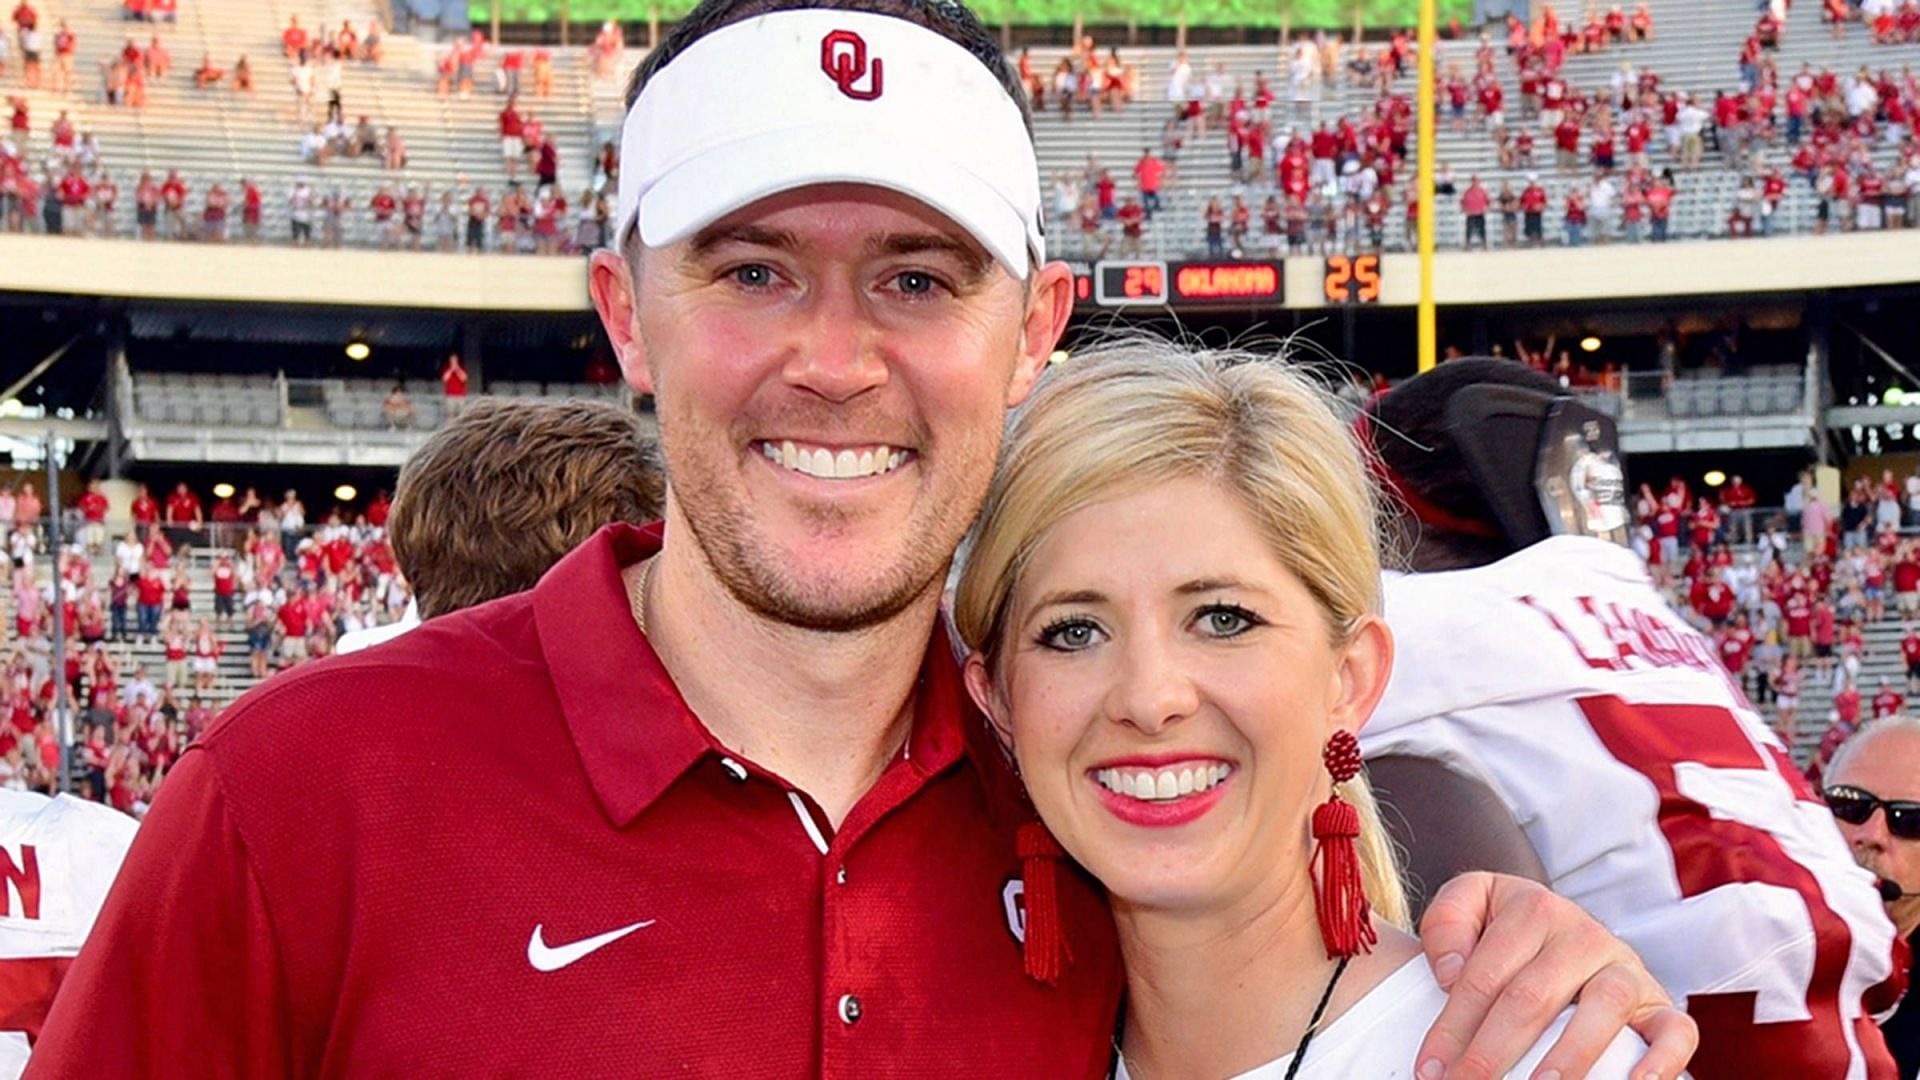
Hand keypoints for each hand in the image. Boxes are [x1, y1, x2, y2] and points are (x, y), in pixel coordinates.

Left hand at [1414, 872, 1695, 1079]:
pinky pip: (1675, 1031)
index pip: (1484, 975)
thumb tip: (1451, 974)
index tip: (1428, 1069)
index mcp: (1533, 908)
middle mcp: (1585, 934)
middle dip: (1491, 1052)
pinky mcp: (1661, 1003)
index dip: (1451, 1026)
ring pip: (1603, 1009)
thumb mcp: (1471, 905)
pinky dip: (1659, 1062)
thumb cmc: (1508, 931)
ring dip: (1568, 1058)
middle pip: (1532, 996)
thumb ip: (1447, 925)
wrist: (1565, 929)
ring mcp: (1627, 968)